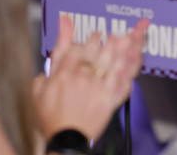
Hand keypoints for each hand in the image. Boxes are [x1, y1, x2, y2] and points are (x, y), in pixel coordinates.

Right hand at [33, 15, 147, 139]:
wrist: (65, 143)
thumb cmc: (52, 118)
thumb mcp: (40, 87)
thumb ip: (53, 58)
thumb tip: (57, 33)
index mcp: (64, 75)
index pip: (77, 49)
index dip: (88, 40)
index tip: (95, 34)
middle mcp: (82, 80)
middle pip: (97, 53)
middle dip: (108, 40)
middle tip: (115, 33)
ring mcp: (97, 90)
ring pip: (112, 64)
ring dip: (122, 49)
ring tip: (129, 37)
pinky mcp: (109, 102)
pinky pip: (123, 84)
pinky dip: (130, 72)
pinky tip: (136, 61)